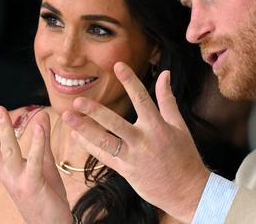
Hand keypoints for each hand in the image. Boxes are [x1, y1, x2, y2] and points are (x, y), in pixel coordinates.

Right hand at [0, 101, 72, 223]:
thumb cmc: (46, 196)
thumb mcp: (43, 164)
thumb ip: (41, 140)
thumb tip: (40, 114)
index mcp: (5, 167)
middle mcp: (6, 173)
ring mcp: (18, 180)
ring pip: (8, 152)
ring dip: (5, 131)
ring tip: (0, 108)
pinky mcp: (33, 185)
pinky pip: (34, 162)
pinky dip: (37, 144)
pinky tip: (39, 126)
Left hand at [63, 62, 209, 222]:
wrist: (187, 191)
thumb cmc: (184, 155)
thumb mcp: (179, 125)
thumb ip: (167, 99)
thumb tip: (165, 73)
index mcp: (158, 127)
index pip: (142, 98)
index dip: (130, 81)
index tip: (118, 65)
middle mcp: (143, 141)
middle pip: (115, 124)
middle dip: (95, 112)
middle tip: (78, 101)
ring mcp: (132, 157)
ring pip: (104, 142)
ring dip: (85, 129)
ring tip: (68, 117)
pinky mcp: (125, 171)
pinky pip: (103, 157)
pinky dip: (89, 146)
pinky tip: (76, 136)